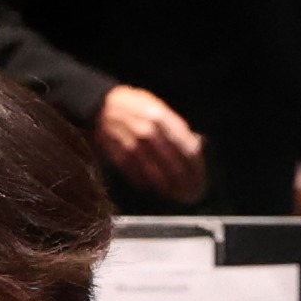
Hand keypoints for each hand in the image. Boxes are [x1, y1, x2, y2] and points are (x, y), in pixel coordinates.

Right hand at [93, 84, 207, 203]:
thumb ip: (175, 126)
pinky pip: (139, 177)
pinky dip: (149, 185)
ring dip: (169, 188)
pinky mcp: (120, 157)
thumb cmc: (133, 106)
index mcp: (162, 118)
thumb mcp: (157, 107)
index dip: (197, 169)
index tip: (201, 180)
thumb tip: (196, 146)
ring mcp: (134, 147)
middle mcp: (149, 132)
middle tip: (192, 194)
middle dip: (186, 183)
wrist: (99, 105)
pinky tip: (156, 188)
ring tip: (176, 195)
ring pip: (158, 176)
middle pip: (176, 166)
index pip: (189, 149)